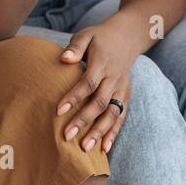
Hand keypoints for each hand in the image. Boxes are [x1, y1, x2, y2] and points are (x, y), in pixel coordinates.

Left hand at [56, 18, 140, 153]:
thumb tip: (64, 58)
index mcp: (103, 63)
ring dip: (99, 132)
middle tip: (67, 136)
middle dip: (84, 120)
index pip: (88, 83)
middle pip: (100, 102)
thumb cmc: (99, 38)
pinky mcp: (126, 96)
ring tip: (85, 148)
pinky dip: (113, 133)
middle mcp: (114, 78)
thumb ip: (76, 47)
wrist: (126, 38)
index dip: (74, 97)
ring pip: (112, 114)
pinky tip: (104, 149)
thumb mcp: (86, 35)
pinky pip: (121, 117)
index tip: (58, 111)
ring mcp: (122, 89)